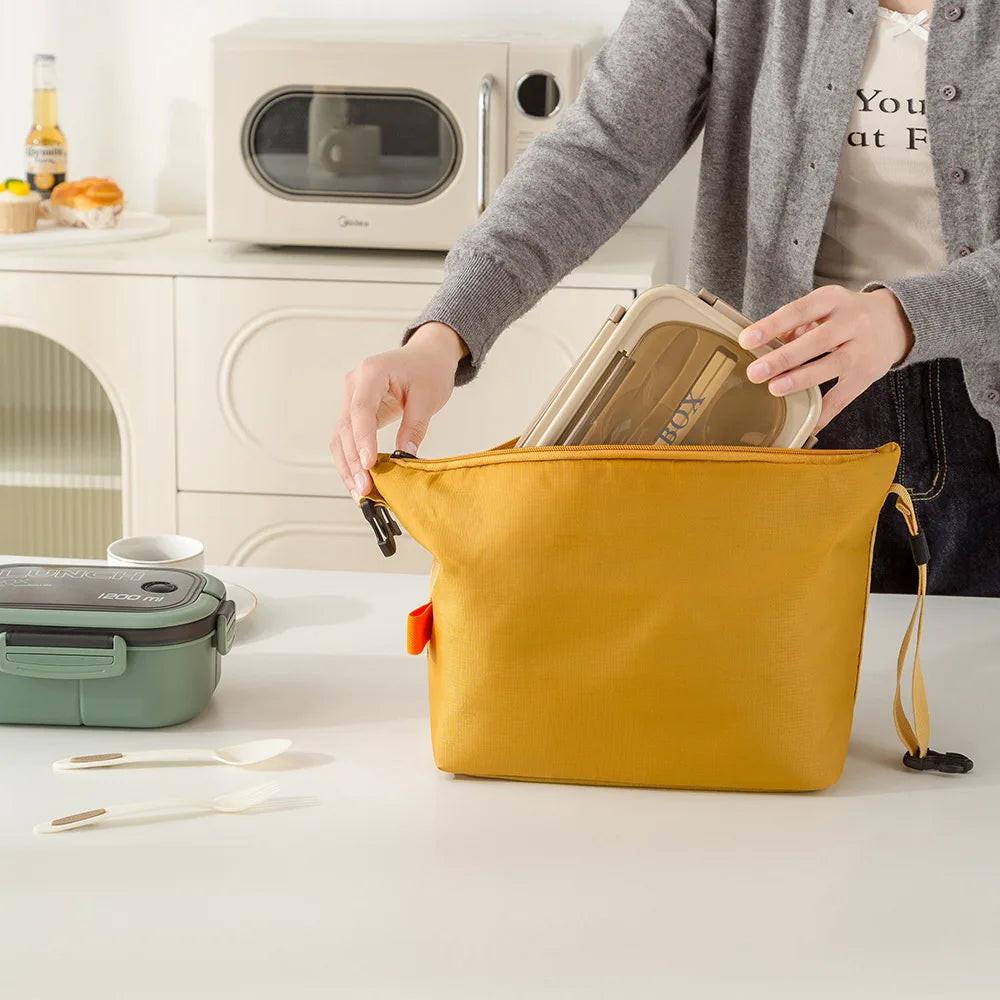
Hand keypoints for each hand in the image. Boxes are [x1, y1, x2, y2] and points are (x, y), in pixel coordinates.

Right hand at [331, 322, 467, 499]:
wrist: (428, 355)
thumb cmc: (429, 369)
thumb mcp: (428, 398)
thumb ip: (414, 427)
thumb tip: (404, 458)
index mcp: (372, 372)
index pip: (361, 409)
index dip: (363, 439)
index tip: (368, 465)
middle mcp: (354, 384)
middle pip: (345, 427)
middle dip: (353, 461)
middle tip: (365, 488)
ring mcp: (351, 397)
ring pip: (341, 436)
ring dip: (348, 465)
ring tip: (360, 491)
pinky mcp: (355, 410)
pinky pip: (348, 437)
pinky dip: (352, 459)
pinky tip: (359, 479)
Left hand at [738, 286, 914, 431]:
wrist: (896, 321)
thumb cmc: (845, 315)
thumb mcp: (823, 308)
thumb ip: (795, 324)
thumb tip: (764, 345)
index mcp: (833, 300)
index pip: (799, 310)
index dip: (772, 325)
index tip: (746, 340)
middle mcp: (852, 322)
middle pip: (816, 340)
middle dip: (783, 358)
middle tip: (754, 372)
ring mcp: (862, 350)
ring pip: (830, 366)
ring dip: (800, 379)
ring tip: (774, 388)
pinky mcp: (867, 375)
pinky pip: (843, 397)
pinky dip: (824, 413)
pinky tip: (805, 424)